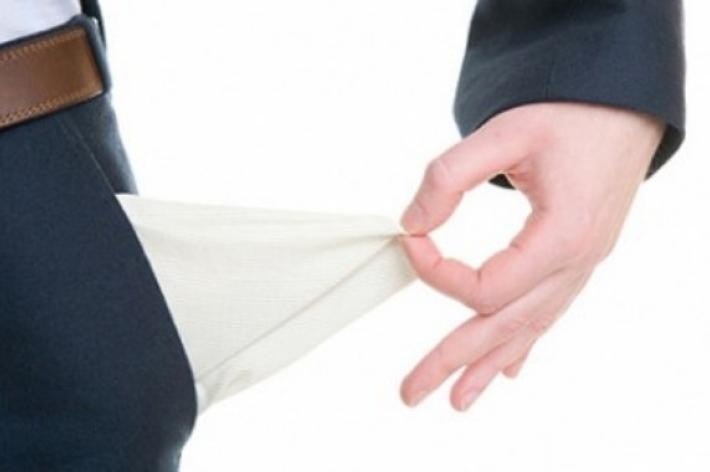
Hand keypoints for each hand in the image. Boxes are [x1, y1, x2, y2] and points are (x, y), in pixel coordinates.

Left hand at [398, 102, 664, 410]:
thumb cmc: (572, 113)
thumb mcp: (504, 132)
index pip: (484, 288)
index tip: (410, 240)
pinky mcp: (577, 258)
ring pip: (528, 329)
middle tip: (410, 392)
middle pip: (503, 327)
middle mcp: (575, 264)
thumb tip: (412, 222)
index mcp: (560, 237)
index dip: (436, 273)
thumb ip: (449, 176)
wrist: (624, 104)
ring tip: (458, 397)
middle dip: (452, 360)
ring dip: (488, 364)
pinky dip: (522, 343)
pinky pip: (548, 313)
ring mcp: (580, 266)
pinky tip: (509, 369)